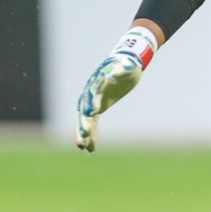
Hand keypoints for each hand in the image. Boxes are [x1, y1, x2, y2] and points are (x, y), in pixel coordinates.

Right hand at [75, 27, 156, 151]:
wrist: (125, 62)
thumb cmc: (128, 64)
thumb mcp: (127, 66)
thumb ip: (120, 69)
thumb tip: (115, 72)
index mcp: (97, 82)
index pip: (91, 95)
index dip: (91, 104)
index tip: (91, 115)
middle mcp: (91, 92)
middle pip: (84, 111)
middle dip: (83, 126)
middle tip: (82, 141)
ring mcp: (93, 100)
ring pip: (86, 120)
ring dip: (84, 134)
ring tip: (83, 148)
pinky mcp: (99, 106)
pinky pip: (93, 123)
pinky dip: (92, 134)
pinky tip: (89, 148)